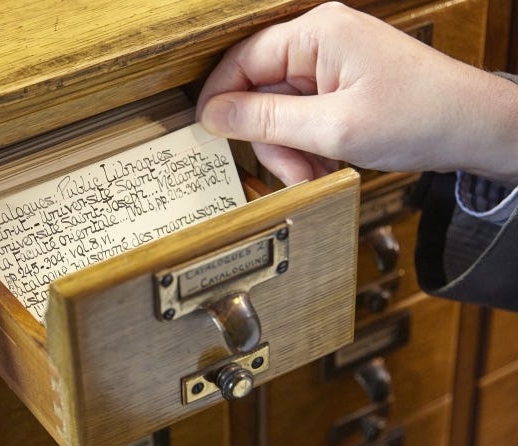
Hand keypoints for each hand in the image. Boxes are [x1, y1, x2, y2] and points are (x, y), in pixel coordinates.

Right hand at [197, 2, 517, 184]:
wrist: (476, 129)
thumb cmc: (421, 117)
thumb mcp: (333, 127)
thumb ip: (266, 121)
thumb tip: (212, 115)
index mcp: (316, 34)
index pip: (242, 60)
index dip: (220, 99)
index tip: (208, 134)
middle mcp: (320, 42)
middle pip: (261, 92)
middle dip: (272, 139)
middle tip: (290, 172)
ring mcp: (330, 64)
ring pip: (281, 112)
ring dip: (291, 150)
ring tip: (315, 173)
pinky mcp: (340, 86)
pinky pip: (304, 117)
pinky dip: (308, 146)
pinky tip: (327, 164)